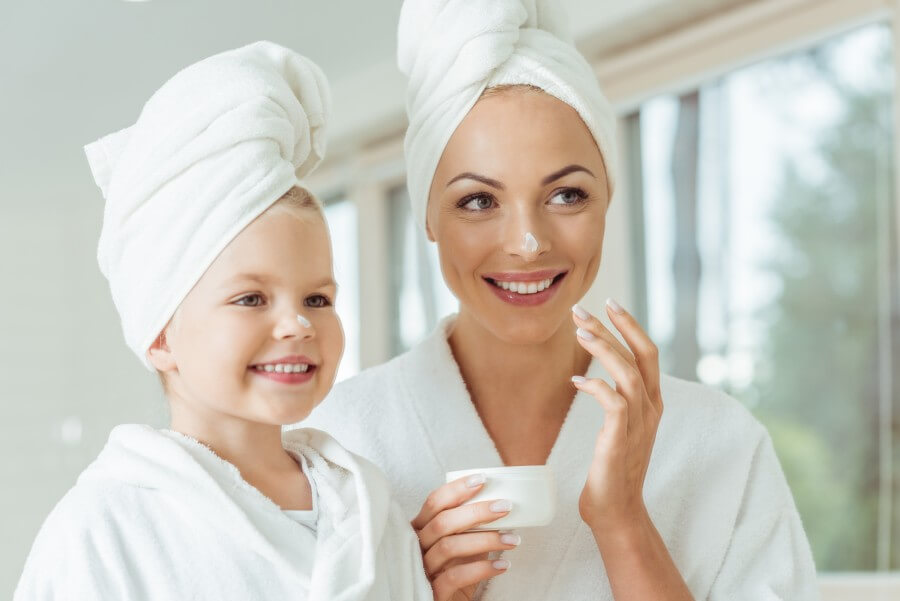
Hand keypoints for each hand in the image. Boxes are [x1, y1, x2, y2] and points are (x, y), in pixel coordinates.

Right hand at [411, 474, 518, 600]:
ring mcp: (422, 568)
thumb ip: (471, 525)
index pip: (434, 502)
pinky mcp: (432, 591)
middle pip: (443, 522)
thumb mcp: (463, 543)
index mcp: (421, 528)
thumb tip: (502, 503)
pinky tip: (503, 565)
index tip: (483, 479)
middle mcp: (417, 546)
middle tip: (505, 507)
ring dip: (485, 540)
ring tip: (513, 540)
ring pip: (450, 547)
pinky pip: (455, 577)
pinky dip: (481, 569)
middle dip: (476, 511)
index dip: (456, 489)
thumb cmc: (456, 569)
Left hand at [571, 299, 663, 533]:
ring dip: (603, 348)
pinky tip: (577, 380)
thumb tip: (598, 374)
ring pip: (626, 373)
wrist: (616, 510)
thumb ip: (618, 399)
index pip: (648, 352)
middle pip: (640, 354)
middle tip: (582, 308)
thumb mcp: (620, 426)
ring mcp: (639, 424)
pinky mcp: (621, 439)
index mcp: (652, 401)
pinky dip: (597, 386)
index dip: (631, 325)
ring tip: (579, 331)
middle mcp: (651, 408)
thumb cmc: (612, 468)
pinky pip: (614, 402)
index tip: (609, 303)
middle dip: (613, 326)